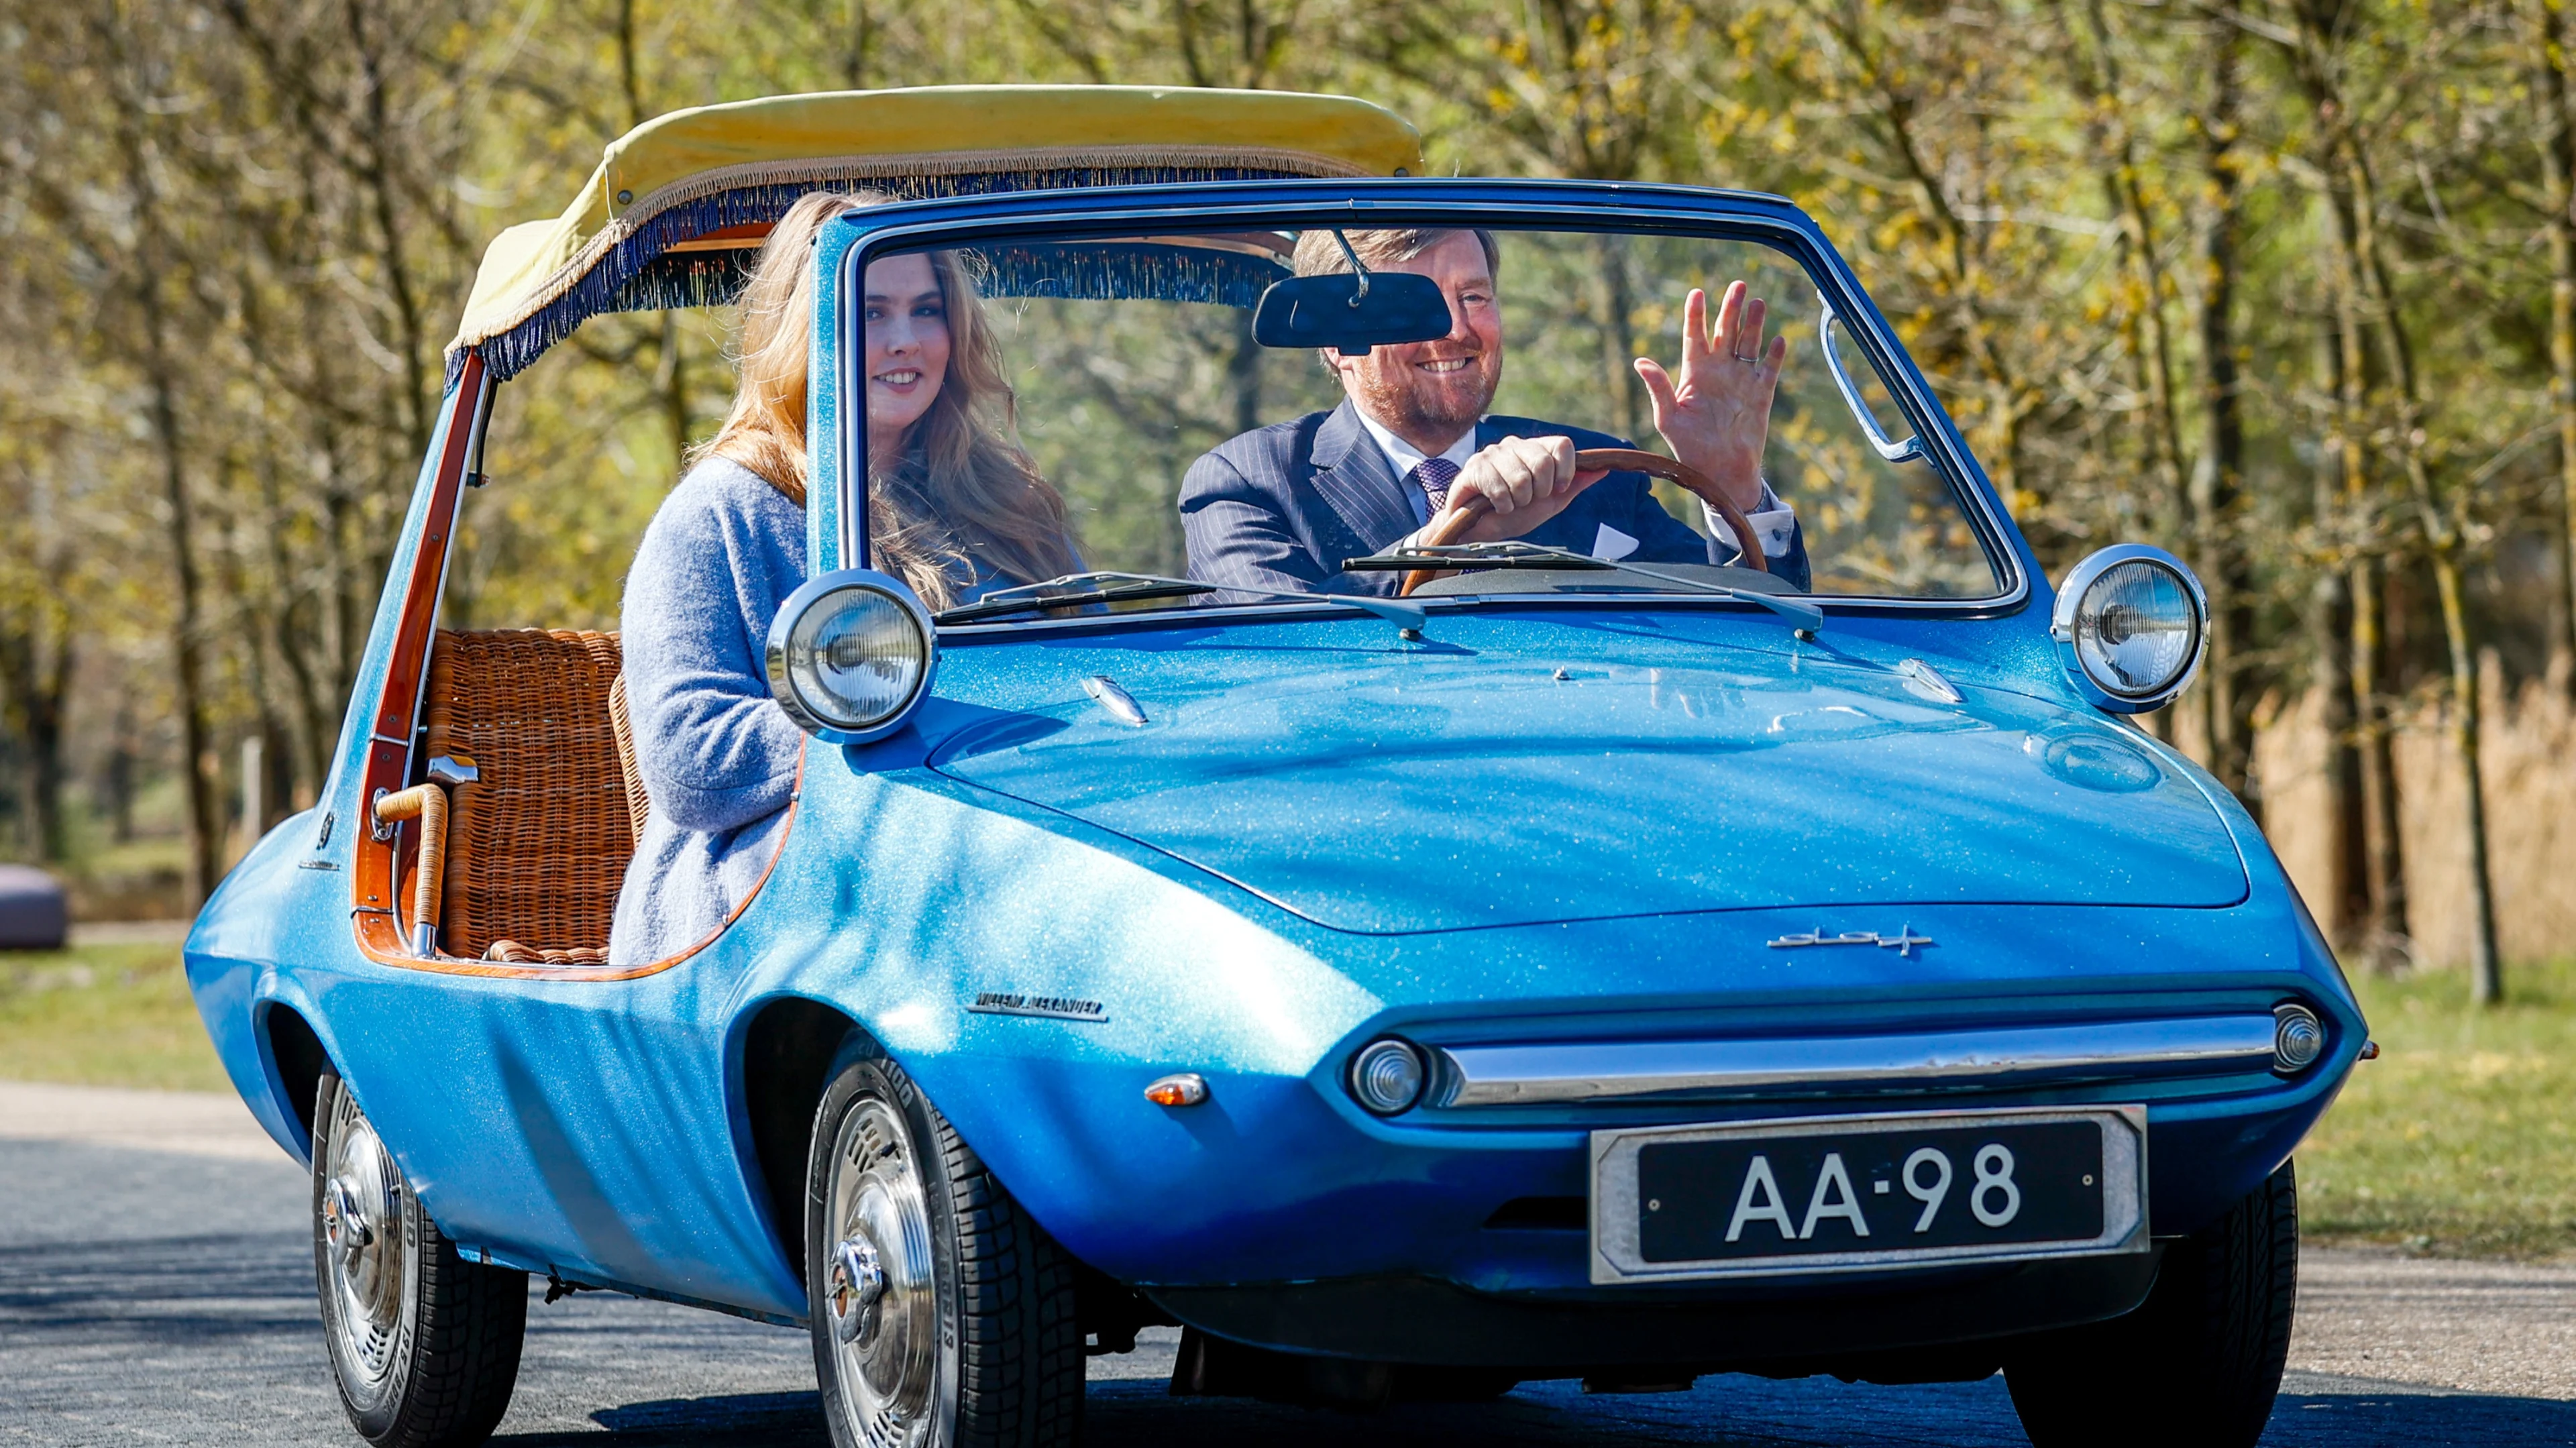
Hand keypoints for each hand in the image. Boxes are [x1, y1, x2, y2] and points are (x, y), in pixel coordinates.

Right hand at [1439, 435, 1608, 542]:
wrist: (1479, 532)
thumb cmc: (1513, 515)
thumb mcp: (1549, 503)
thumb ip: (1573, 485)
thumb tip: (1602, 469)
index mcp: (1535, 450)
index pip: (1562, 444)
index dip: (1565, 471)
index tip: (1558, 490)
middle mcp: (1515, 445)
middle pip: (1543, 462)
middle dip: (1540, 492)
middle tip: (1527, 501)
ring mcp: (1493, 453)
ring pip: (1521, 478)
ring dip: (1519, 501)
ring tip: (1510, 504)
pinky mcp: (1475, 467)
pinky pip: (1500, 488)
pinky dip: (1502, 506)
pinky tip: (1496, 507)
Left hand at [1635, 281, 1785, 511]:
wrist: (1719, 472)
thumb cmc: (1688, 448)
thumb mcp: (1668, 418)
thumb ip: (1659, 388)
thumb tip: (1640, 361)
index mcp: (1694, 373)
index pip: (1694, 336)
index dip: (1696, 315)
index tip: (1697, 293)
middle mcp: (1719, 371)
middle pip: (1725, 331)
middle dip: (1731, 308)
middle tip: (1738, 285)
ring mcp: (1741, 380)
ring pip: (1749, 343)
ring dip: (1754, 323)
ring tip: (1757, 303)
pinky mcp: (1760, 394)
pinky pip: (1768, 369)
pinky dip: (1774, 355)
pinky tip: (1778, 340)